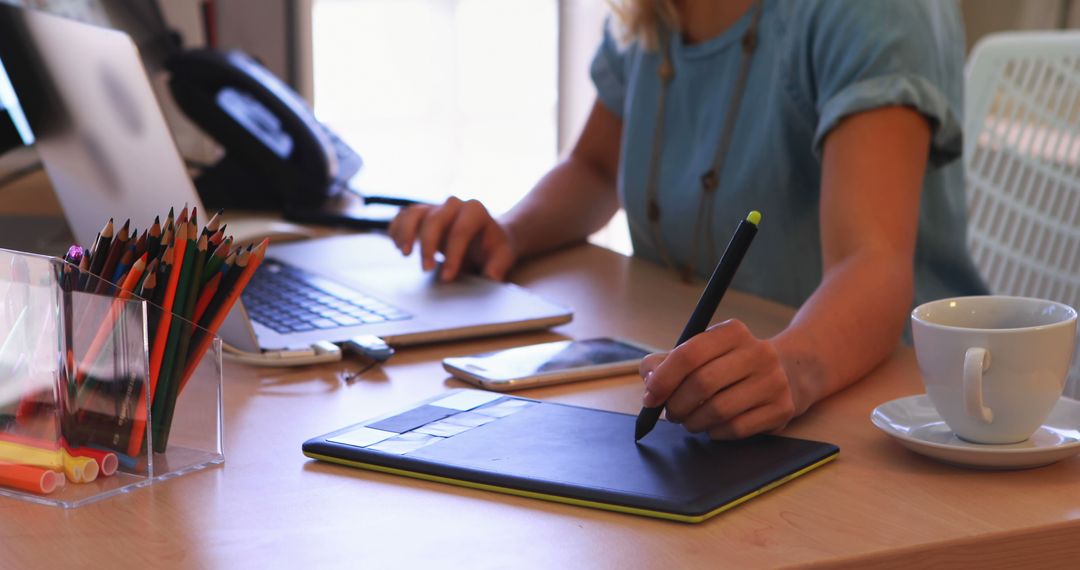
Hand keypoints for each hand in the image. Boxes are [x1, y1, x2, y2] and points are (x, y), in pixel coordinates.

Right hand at [388, 196, 517, 281]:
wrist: (487, 237)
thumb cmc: (494, 248)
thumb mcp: (503, 256)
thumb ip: (498, 266)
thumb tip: (490, 277)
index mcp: (476, 211)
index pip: (460, 230)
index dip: (453, 255)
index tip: (447, 277)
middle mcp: (454, 204)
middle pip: (434, 220)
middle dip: (428, 245)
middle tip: (426, 269)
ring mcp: (436, 207)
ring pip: (415, 213)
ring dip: (406, 232)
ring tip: (404, 253)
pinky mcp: (423, 215)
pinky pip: (404, 216)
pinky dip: (397, 228)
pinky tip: (396, 245)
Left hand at [639, 319, 796, 438]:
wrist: (789, 372)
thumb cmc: (732, 364)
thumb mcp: (704, 351)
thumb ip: (670, 361)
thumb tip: (649, 379)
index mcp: (733, 332)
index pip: (690, 354)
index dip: (663, 378)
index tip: (650, 397)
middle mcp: (757, 353)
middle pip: (702, 384)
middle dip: (677, 404)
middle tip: (670, 413)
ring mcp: (773, 382)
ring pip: (718, 410)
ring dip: (694, 422)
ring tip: (689, 421)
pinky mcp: (781, 409)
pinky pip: (735, 429)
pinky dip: (714, 432)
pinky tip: (712, 426)